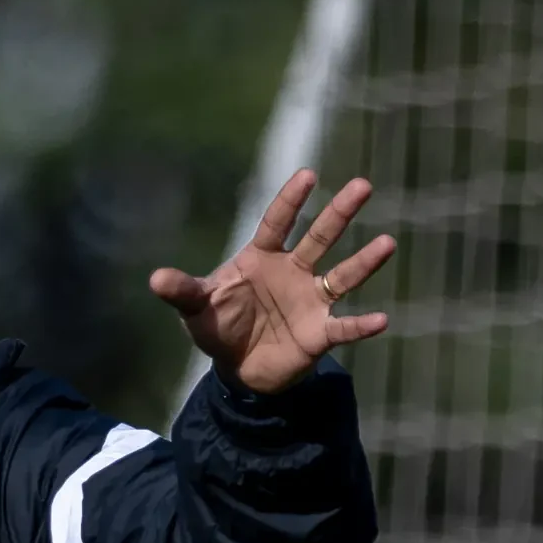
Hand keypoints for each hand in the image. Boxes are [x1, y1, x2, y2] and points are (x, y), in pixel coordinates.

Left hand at [150, 169, 394, 394]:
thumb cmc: (219, 326)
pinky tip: (382, 319)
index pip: (278, 223)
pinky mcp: (319, 333)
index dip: (291, 200)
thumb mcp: (196, 309)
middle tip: (362, 186)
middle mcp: (294, 272)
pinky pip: (344, 327)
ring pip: (342, 276)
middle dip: (339, 213)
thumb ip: (182, 291)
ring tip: (387, 243)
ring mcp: (311, 300)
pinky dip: (362, 326)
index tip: (308, 175)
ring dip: (365, 261)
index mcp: (263, 258)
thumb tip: (154, 280)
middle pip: (320, 237)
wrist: (237, 368)